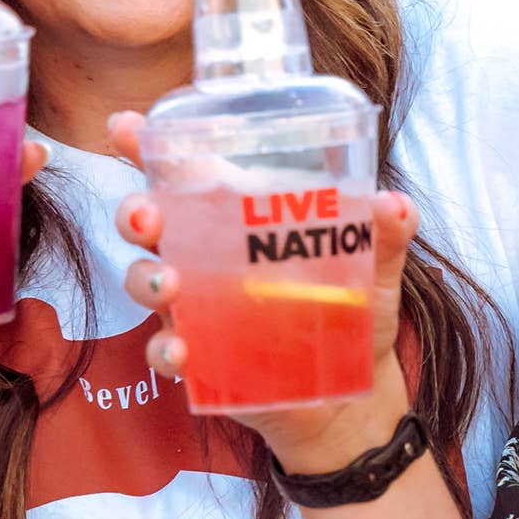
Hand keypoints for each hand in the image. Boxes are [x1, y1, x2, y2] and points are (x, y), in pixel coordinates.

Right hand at [109, 113, 419, 474]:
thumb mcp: (373, 267)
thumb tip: (393, 205)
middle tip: (148, 216)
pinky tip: (181, 350)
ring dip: (145, 278)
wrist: (352, 392)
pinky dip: (166, 348)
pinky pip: (165, 349)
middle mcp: (204, 257)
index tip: (125, 127)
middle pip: (148, 220)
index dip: (147, 146)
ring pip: (144, 281)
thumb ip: (385, 234)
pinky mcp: (197, 357)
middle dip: (136, 211)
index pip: (185, 172)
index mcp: (238, 217)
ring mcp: (195, 308)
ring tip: (168, 286)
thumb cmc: (352, 311)